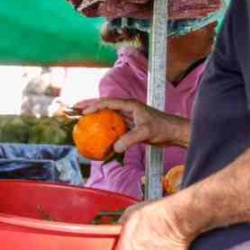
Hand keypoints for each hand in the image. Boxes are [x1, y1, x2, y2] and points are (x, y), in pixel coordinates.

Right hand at [75, 97, 189, 151]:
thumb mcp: (145, 132)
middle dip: (90, 106)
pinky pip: (114, 124)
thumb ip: (129, 139)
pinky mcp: (131, 124)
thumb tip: (114, 147)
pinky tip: (99, 134)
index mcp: (130, 104)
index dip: (94, 105)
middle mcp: (128, 108)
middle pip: (105, 105)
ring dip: (96, 116)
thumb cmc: (163, 128)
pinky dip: (105, 127)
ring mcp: (129, 116)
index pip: (108, 102)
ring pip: (108, 114)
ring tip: (83, 119)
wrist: (174, 132)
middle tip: (75, 109)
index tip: (83, 111)